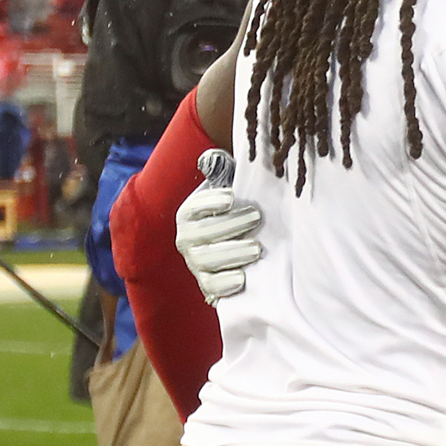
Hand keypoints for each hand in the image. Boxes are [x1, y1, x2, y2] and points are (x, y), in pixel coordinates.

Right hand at [174, 152, 262, 302]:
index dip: (210, 202)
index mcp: (189, 215)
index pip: (195, 208)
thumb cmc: (237, 212)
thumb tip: (212, 158)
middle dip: (231, 225)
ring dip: (233, 253)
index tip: (232, 197)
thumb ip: (222, 172)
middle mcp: (187, 239)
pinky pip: (212, 287)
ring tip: (257, 248)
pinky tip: (243, 278)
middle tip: (257, 217)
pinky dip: (226, 284)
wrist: (242, 245)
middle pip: (204, 234)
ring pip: (208, 260)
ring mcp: (197, 263)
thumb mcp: (229, 190)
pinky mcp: (209, 285)